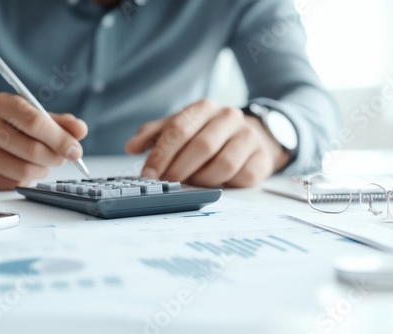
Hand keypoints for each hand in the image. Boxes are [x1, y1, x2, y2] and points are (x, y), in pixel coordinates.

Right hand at [0, 93, 87, 189]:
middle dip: (55, 158)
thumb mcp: (34, 117)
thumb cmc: (10, 128)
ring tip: (41, 164)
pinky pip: (11, 184)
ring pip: (23, 171)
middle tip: (62, 158)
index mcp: (1, 104)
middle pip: (32, 150)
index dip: (61, 139)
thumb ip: (60, 123)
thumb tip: (80, 130)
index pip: (36, 122)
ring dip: (42, 171)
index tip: (76, 150)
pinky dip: (25, 180)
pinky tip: (22, 171)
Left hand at [126, 99, 289, 187]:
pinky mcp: (261, 158)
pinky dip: (223, 184)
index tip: (148, 173)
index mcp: (204, 108)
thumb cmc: (206, 133)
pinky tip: (213, 183)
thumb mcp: (179, 128)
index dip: (161, 154)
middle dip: (179, 169)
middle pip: (201, 146)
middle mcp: (228, 117)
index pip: (179, 129)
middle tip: (166, 183)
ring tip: (190, 183)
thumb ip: (154, 135)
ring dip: (201, 179)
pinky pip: (240, 176)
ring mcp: (248, 137)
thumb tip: (132, 147)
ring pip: (222, 164)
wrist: (249, 136)